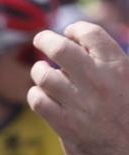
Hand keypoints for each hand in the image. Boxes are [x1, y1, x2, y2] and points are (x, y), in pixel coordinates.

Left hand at [30, 25, 128, 154]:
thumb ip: (115, 64)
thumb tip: (90, 47)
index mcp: (120, 67)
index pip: (90, 34)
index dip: (76, 29)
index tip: (70, 32)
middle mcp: (98, 81)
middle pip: (60, 48)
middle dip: (46, 39)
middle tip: (40, 39)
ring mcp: (80, 103)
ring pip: (44, 75)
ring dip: (39, 70)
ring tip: (41, 71)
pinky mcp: (66, 125)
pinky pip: (38, 101)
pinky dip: (35, 95)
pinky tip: (40, 95)